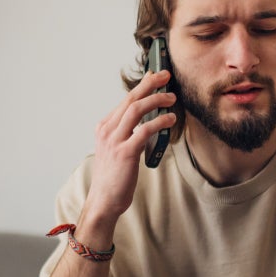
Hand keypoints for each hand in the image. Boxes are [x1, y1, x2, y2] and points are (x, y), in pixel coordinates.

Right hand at [82, 70, 175, 232]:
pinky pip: (144, 130)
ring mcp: (115, 141)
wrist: (104, 200)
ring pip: (136, 110)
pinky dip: (159, 122)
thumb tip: (146, 120)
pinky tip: (170, 119)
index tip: (155, 76)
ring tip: (171, 97)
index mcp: (104, 128)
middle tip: (166, 75)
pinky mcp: (125, 153)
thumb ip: (126, 134)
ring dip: (156, 100)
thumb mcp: (115, 150)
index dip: (142, 86)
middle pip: (130, 99)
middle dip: (149, 84)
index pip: (125, 101)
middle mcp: (107, 131)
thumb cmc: (113, 177)